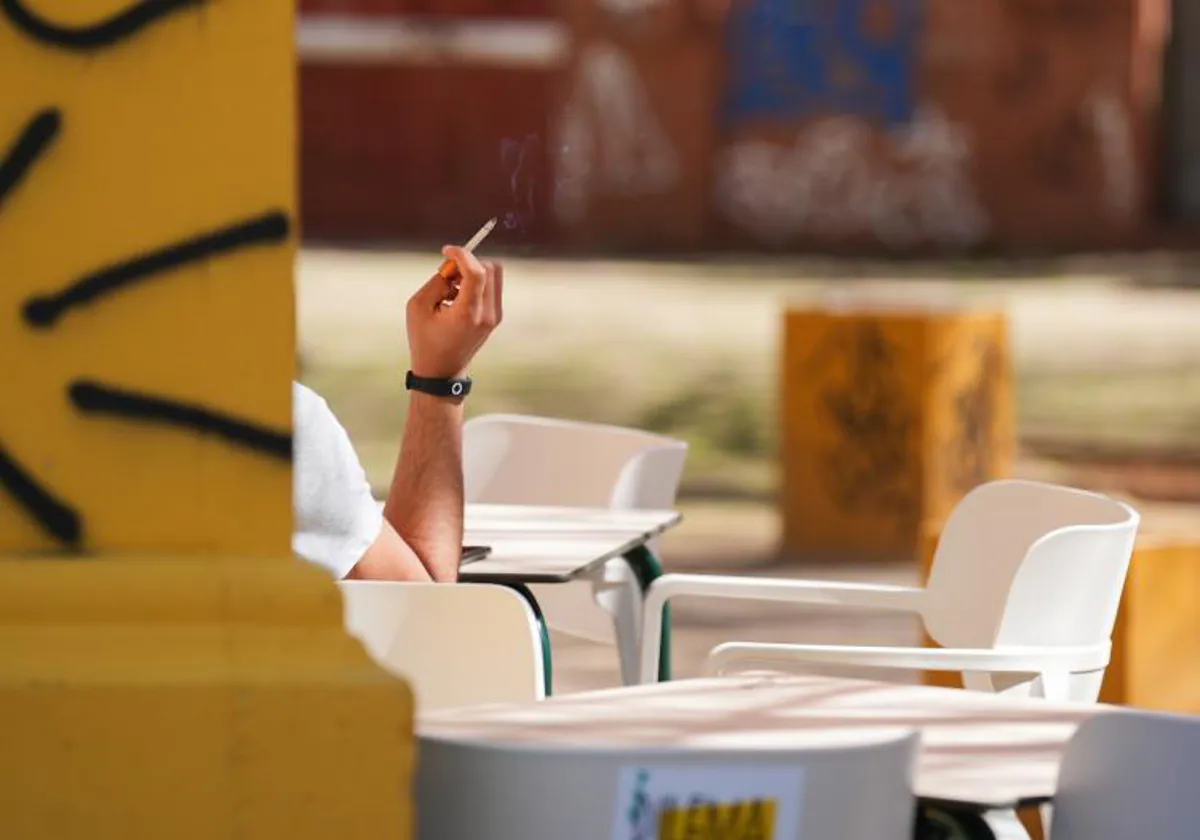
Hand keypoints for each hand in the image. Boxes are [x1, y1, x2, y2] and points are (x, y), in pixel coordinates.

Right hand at [406, 245, 502, 379]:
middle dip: (468, 263)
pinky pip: (491, 287)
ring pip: (493, 275)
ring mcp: (494, 316)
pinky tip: (456, 297)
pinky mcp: (495, 317)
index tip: (446, 250)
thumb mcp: (418, 307)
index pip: (477, 272)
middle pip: (490, 268)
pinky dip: (476, 283)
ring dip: (472, 272)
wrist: (441, 372)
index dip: (462, 254)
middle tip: (447, 274)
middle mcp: (487, 314)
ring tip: (450, 289)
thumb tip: (453, 265)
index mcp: (468, 314)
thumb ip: (436, 280)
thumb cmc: (425, 340)